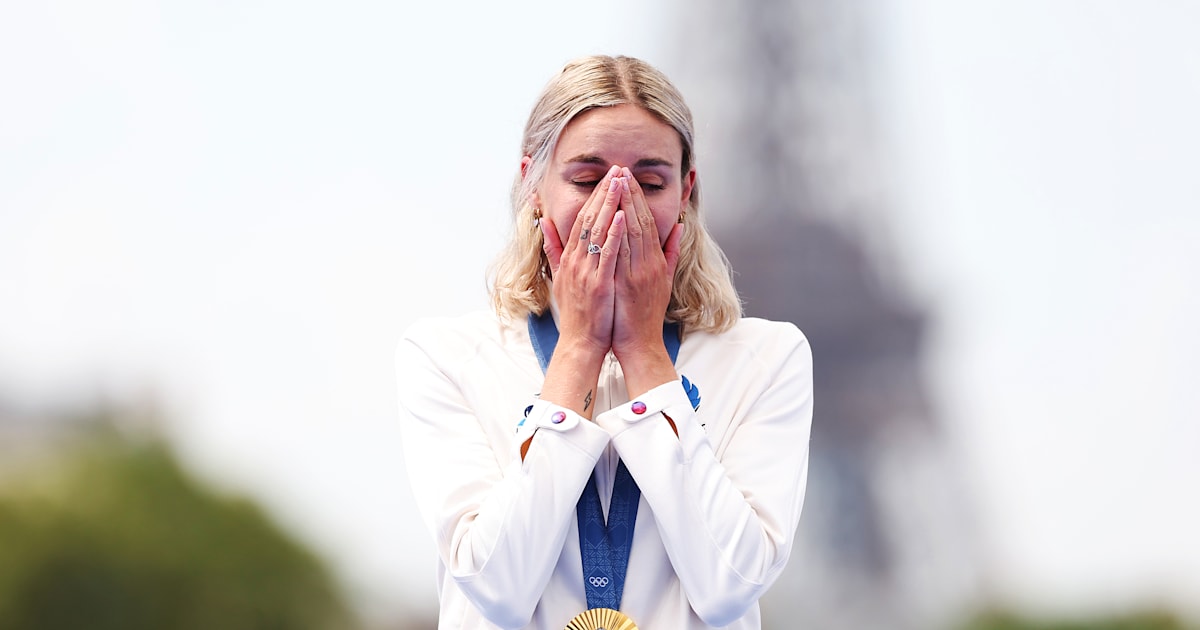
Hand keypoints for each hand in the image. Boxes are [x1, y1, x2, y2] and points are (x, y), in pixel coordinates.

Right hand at [540, 165, 627, 359]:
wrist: (580, 343)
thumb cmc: (576, 313)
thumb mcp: (559, 277)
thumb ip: (553, 249)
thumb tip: (543, 223)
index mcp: (570, 258)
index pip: (581, 219)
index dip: (593, 196)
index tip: (606, 178)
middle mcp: (575, 261)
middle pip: (589, 219)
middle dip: (603, 193)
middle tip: (616, 170)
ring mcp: (586, 272)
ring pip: (598, 231)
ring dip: (610, 205)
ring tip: (620, 183)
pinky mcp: (598, 284)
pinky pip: (607, 254)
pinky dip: (614, 234)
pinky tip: (622, 216)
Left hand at [611, 167, 683, 363]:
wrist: (641, 344)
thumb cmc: (646, 314)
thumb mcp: (664, 281)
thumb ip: (670, 253)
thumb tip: (679, 228)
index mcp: (656, 261)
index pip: (648, 222)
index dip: (639, 198)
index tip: (629, 178)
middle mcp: (650, 264)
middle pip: (641, 221)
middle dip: (630, 194)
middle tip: (621, 170)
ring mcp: (640, 273)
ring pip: (633, 232)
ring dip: (624, 206)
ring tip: (616, 183)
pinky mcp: (629, 285)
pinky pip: (624, 254)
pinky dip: (619, 234)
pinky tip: (614, 216)